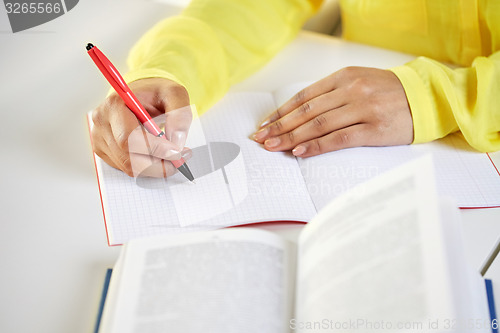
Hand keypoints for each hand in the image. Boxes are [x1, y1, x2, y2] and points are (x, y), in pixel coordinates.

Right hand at [91, 78, 191, 176]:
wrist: (141, 95)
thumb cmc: (155, 93)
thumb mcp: (174, 94)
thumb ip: (179, 114)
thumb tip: (176, 141)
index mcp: (114, 106)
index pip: (129, 138)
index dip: (155, 149)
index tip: (177, 151)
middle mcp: (103, 123)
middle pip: (128, 158)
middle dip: (158, 164)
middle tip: (179, 159)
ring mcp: (100, 139)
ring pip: (129, 167)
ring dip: (155, 167)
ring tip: (172, 155)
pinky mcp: (105, 151)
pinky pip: (128, 168)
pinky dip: (147, 167)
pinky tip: (159, 155)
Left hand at [253, 67, 413, 156]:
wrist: (427, 97)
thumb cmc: (389, 92)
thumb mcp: (359, 82)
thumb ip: (332, 95)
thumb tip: (300, 115)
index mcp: (344, 77)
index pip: (304, 97)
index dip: (281, 112)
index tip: (265, 124)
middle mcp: (351, 90)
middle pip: (306, 112)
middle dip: (280, 126)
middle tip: (261, 139)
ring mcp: (363, 109)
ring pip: (318, 125)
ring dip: (292, 137)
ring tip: (273, 147)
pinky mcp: (374, 129)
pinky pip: (339, 138)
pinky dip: (317, 146)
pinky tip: (300, 152)